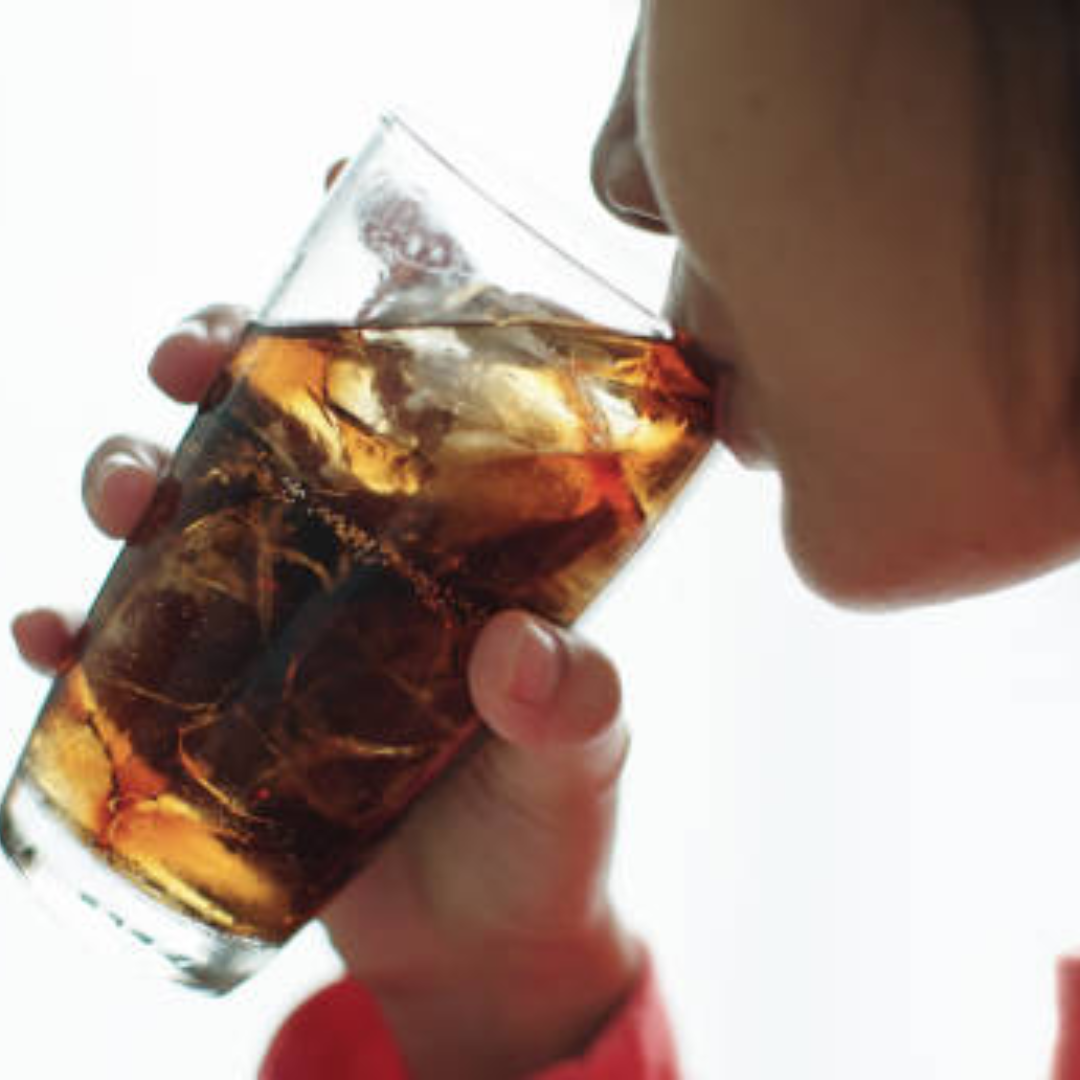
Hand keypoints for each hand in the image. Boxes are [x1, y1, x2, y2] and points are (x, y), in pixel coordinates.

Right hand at [14, 304, 638, 1079]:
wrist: (484, 944)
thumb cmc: (545, 834)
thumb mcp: (579, 758)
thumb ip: (567, 708)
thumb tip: (520, 659)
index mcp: (464, 547)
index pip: (421, 394)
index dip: (376, 298)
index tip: (330, 213)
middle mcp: (369, 563)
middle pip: (278, 427)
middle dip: (222, 369)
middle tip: (190, 360)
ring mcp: (287, 627)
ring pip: (189, 513)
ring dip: (134, 475)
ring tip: (123, 489)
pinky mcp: (224, 707)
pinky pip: (132, 650)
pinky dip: (84, 632)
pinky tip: (52, 630)